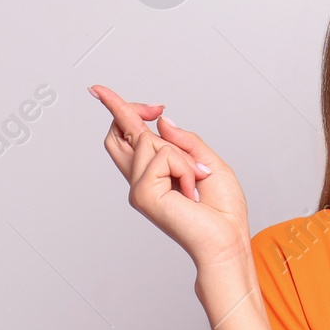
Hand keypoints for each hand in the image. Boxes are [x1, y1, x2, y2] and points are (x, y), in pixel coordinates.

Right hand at [91, 84, 250, 267]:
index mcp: (155, 172)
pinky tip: (191, 190)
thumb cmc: (223, 210)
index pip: (126, 136)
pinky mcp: (143, 194)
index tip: (101, 90)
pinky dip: (184, 167)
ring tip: (196, 180)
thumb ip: (185, 142)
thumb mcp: (209, 164)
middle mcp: (141, 179)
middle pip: (119, 135)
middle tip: (156, 108)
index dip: (116, 110)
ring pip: (149, 141)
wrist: (228, 239)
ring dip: (183, 155)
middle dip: (131, 112)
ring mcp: (139, 187)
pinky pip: (163, 157)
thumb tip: (161, 120)